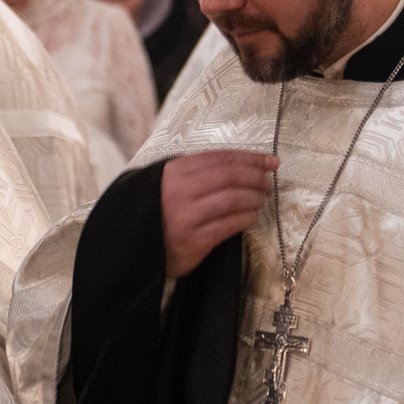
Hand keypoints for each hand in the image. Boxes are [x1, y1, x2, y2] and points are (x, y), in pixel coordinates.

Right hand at [161, 151, 276, 281]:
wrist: (134, 246)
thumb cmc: (157, 210)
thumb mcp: (168, 182)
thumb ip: (194, 170)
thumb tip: (239, 163)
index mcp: (174, 171)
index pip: (220, 158)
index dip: (250, 158)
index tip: (270, 161)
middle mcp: (179, 191)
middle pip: (229, 177)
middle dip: (256, 177)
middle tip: (268, 181)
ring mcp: (186, 217)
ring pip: (232, 200)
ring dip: (253, 198)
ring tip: (260, 199)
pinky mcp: (193, 241)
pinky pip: (228, 226)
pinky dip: (245, 219)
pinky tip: (251, 217)